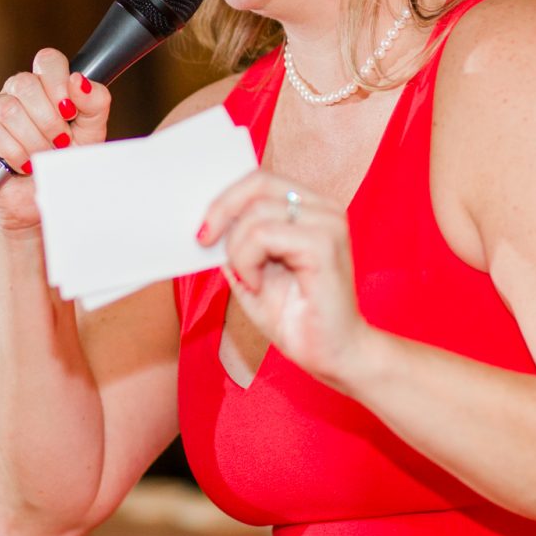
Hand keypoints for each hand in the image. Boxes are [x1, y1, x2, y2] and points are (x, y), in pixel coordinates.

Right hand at [0, 48, 110, 233]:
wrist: (43, 201)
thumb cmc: (64, 164)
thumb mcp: (91, 134)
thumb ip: (95, 103)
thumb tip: (79, 80)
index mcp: (45, 85)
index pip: (47, 60)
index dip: (58, 83)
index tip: (69, 112)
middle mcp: (17, 92)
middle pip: (25, 83)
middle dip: (48, 122)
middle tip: (59, 144)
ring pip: (8, 109)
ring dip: (31, 141)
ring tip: (40, 158)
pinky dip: (11, 151)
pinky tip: (22, 163)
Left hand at [197, 171, 371, 386]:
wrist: (333, 355)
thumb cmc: (296, 317)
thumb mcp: (251, 273)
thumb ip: (235, 244)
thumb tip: (206, 221)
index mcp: (310, 209)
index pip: (260, 180)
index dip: (225, 197)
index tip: (202, 229)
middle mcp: (323, 209)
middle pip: (258, 182)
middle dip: (221, 211)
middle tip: (204, 242)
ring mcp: (328, 223)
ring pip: (256, 211)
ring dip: (238, 249)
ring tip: (250, 279)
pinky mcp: (325, 245)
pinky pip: (264, 235)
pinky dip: (249, 261)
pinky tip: (258, 284)